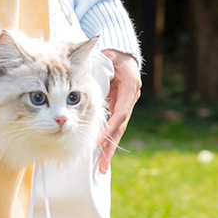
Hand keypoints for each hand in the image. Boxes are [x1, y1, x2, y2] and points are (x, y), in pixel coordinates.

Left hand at [98, 50, 141, 173]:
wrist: (123, 51)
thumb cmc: (112, 52)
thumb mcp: (107, 56)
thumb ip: (99, 64)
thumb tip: (86, 72)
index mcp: (129, 86)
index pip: (120, 112)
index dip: (110, 128)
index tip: (99, 141)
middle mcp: (130, 97)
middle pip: (120, 126)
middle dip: (111, 147)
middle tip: (102, 166)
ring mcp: (126, 102)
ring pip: (118, 128)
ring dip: (109, 146)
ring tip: (101, 166)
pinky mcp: (120, 104)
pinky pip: (114, 123)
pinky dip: (108, 136)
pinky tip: (101, 149)